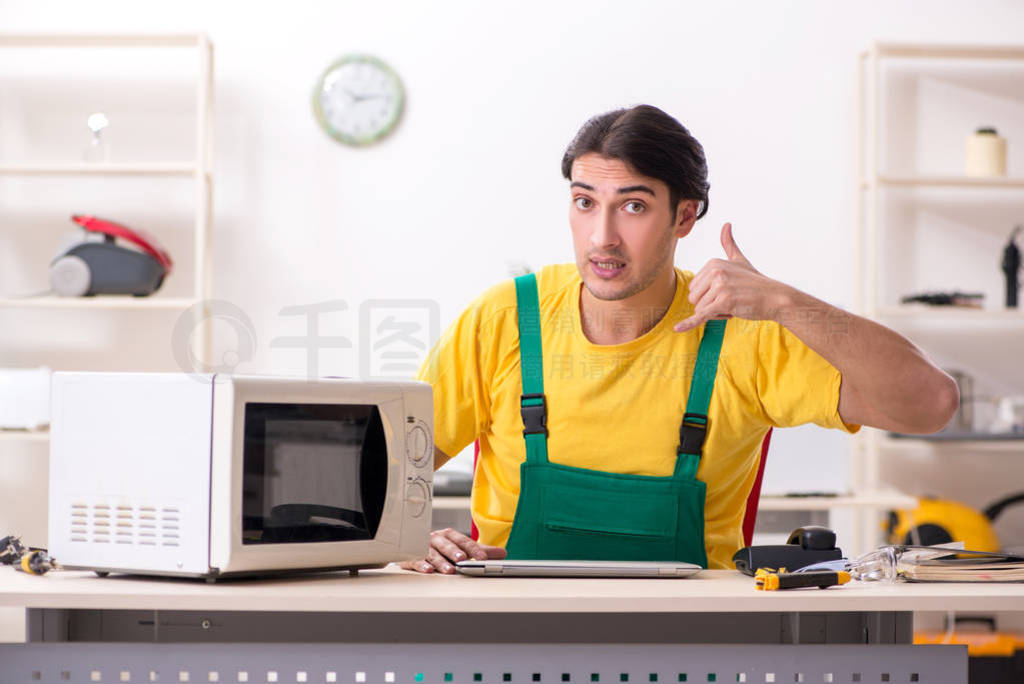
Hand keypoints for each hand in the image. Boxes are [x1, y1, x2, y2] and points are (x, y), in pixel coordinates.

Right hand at [398, 527, 506, 573]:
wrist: (414, 547)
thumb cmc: (441, 548)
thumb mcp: (462, 548)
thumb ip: (481, 551)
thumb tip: (503, 553)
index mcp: (450, 535)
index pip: (464, 541)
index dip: (474, 549)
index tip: (483, 558)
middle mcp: (436, 539)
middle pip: (447, 545)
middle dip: (455, 552)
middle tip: (463, 559)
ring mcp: (423, 547)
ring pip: (432, 553)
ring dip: (440, 562)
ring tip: (449, 570)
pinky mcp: (411, 556)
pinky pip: (416, 559)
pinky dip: (421, 564)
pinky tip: (428, 570)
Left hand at [673, 223, 787, 333]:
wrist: (774, 297)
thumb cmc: (755, 282)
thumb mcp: (739, 260)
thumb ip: (729, 244)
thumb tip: (726, 225)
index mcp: (713, 263)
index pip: (694, 288)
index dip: (709, 295)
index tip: (728, 291)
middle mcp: (715, 272)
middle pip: (694, 299)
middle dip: (710, 305)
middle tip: (731, 300)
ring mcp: (719, 287)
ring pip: (700, 309)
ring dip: (716, 313)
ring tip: (733, 305)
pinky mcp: (723, 302)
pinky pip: (701, 315)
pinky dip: (689, 324)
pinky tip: (677, 328)